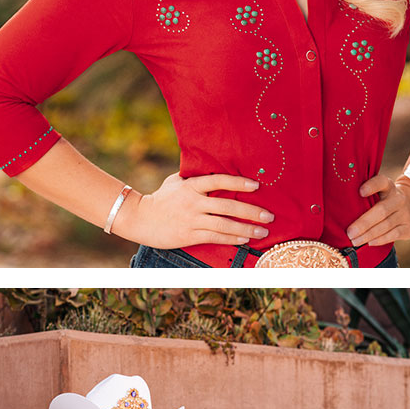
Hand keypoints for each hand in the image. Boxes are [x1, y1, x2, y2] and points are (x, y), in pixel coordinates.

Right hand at [132, 173, 273, 248]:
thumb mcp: (176, 182)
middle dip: (251, 211)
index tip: (256, 185)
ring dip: (246, 229)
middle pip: (227, 206)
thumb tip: (215, 168)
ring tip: (263, 231)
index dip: (238, 183)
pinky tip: (245, 240)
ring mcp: (191, 219)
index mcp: (191, 185)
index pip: (218, 180)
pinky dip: (232, 238)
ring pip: (224, 224)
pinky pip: (215, 237)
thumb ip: (195, 177)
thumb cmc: (161, 198)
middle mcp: (193, 202)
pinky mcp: (189, 235)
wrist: (140, 218)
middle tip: (269, 216)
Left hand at [347, 173, 409, 247]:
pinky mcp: (408, 228)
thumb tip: (341, 210)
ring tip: (355, 241)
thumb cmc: (386, 200)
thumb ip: (366, 196)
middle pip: (381, 210)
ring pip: (386, 225)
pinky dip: (380, 240)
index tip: (360, 191)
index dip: (372, 185)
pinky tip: (369, 243)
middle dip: (364, 223)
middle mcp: (399, 198)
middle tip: (349, 233)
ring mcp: (405, 214)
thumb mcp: (380, 192)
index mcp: (389, 186)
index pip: (382, 182)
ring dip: (369, 235)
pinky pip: (393, 235)